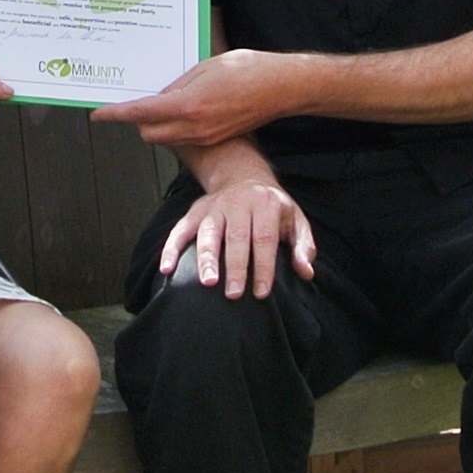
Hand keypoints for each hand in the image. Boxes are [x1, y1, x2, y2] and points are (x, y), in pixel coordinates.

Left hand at [94, 48, 294, 147]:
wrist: (280, 88)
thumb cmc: (246, 70)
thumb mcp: (205, 67)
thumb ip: (177, 85)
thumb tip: (159, 97)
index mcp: (188, 105)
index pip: (141, 113)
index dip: (116, 115)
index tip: (99, 115)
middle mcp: (194, 127)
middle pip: (149, 133)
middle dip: (138, 121)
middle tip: (136, 102)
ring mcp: (206, 136)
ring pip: (166, 138)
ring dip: (156, 125)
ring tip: (161, 103)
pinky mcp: (215, 138)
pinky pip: (184, 138)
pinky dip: (175, 128)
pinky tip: (183, 109)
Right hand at [161, 183, 316, 298]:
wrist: (244, 177)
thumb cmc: (273, 208)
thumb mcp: (295, 220)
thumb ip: (302, 246)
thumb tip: (306, 272)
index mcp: (266, 205)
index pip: (264, 238)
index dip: (263, 266)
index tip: (260, 292)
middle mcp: (238, 204)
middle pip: (236, 237)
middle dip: (235, 267)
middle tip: (233, 295)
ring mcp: (214, 207)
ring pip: (208, 233)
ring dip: (206, 259)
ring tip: (207, 283)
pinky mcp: (195, 212)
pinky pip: (180, 230)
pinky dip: (171, 249)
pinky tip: (167, 270)